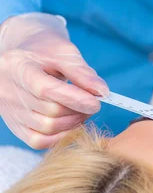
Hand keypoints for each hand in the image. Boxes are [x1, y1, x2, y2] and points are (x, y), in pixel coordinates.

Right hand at [0, 12, 108, 148]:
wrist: (25, 55)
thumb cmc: (46, 51)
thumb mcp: (64, 52)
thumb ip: (82, 72)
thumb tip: (102, 92)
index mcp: (18, 66)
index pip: (46, 89)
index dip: (75, 98)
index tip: (97, 102)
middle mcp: (8, 91)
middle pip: (49, 111)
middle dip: (77, 110)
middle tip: (93, 104)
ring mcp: (9, 110)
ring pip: (46, 128)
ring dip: (72, 123)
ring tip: (82, 110)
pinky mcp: (14, 125)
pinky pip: (38, 141)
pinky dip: (60, 136)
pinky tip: (71, 123)